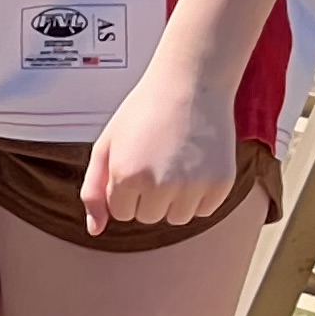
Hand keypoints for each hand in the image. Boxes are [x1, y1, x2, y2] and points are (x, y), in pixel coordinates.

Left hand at [80, 60, 241, 234]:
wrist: (192, 85)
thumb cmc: (145, 112)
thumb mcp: (106, 146)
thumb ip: (93, 191)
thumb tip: (95, 230)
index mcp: (127, 177)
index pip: (122, 212)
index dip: (127, 188)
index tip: (137, 160)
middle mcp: (160, 186)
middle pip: (149, 216)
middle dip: (150, 195)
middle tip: (159, 158)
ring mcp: (193, 186)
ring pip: (177, 217)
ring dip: (176, 199)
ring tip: (178, 163)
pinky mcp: (221, 184)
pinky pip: (205, 210)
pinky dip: (201, 195)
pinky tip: (198, 165)